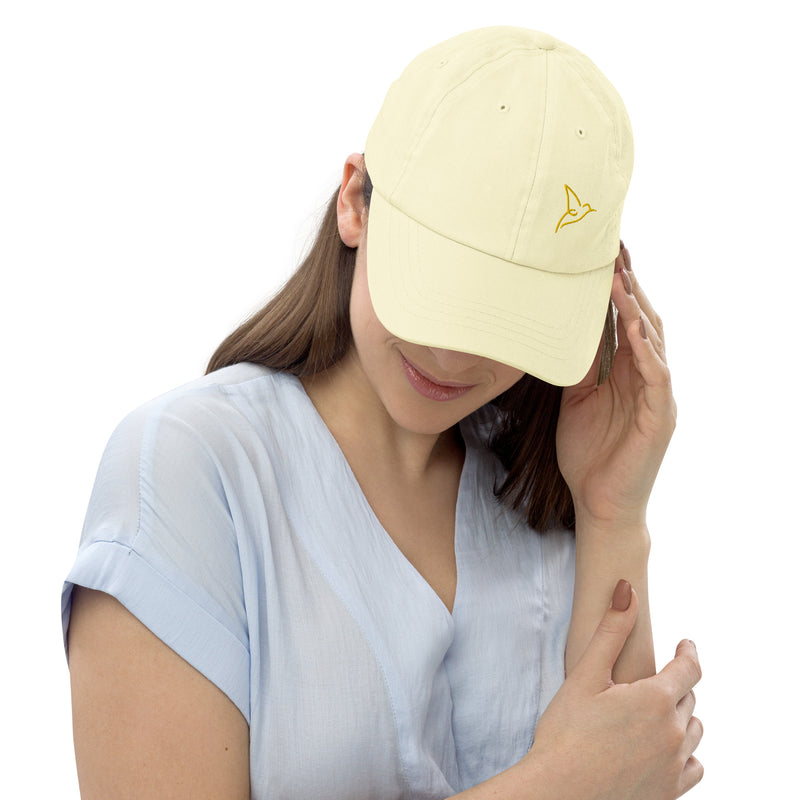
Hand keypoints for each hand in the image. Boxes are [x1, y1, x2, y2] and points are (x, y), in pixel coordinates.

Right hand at [525, 581, 703, 799]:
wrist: (558, 794)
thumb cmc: (565, 733)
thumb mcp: (585, 675)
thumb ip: (610, 630)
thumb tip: (626, 589)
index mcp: (655, 700)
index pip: (689, 668)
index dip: (689, 652)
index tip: (685, 644)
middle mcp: (673, 733)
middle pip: (688, 698)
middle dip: (676, 684)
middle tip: (656, 679)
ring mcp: (674, 767)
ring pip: (693, 732)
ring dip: (680, 717)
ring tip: (659, 712)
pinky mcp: (669, 793)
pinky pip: (693, 767)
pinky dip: (684, 753)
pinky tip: (665, 749)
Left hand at [557, 242, 676, 527]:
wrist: (598, 503)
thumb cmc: (588, 455)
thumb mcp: (575, 401)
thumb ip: (577, 368)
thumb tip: (560, 334)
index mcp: (626, 372)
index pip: (623, 321)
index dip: (614, 289)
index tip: (599, 257)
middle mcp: (646, 377)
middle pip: (642, 320)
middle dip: (628, 286)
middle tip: (612, 251)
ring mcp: (657, 396)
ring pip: (653, 342)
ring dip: (636, 309)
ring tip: (618, 279)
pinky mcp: (661, 417)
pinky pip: (658, 377)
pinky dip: (648, 352)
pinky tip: (635, 329)